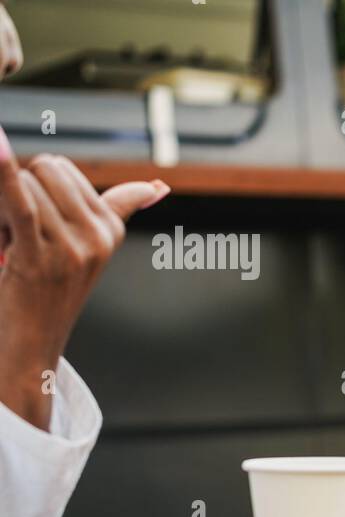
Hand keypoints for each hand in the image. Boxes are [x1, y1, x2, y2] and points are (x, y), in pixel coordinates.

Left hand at [0, 135, 167, 428]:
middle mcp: (98, 236)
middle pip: (44, 170)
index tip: (32, 226)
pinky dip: (2, 174)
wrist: (29, 346)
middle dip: (20, 191)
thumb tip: (157, 188)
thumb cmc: (49, 292)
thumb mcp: (88, 246)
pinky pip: (19, 204)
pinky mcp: (39, 257)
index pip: (63, 170)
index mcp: (110, 228)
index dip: (34, 189)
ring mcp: (71, 248)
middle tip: (18, 235)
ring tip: (10, 246)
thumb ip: (123, 206)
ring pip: (23, 185)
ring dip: (1, 211)